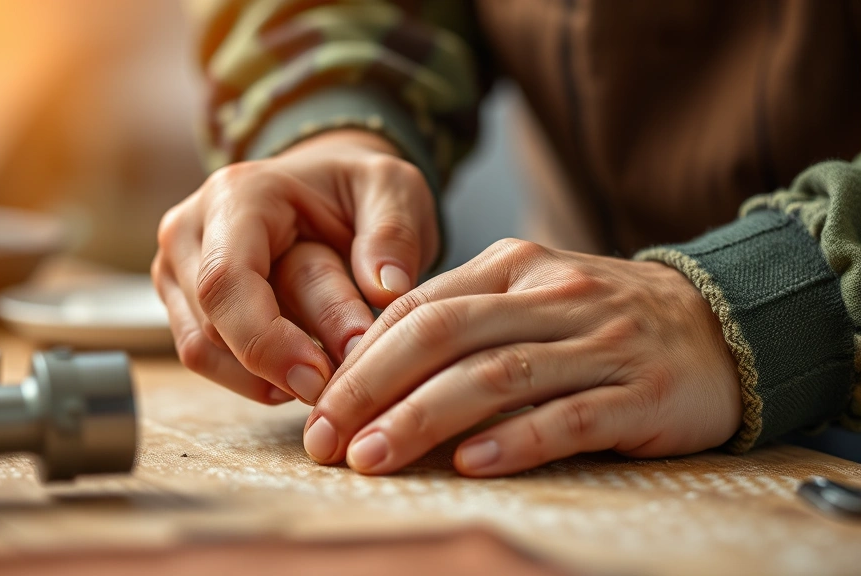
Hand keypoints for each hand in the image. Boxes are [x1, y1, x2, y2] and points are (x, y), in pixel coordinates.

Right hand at [152, 130, 439, 404]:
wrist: (326, 191)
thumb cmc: (357, 191)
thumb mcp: (394, 190)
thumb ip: (394, 234)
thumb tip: (386, 290)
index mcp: (237, 195)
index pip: (226, 281)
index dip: (268, 341)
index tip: (323, 379)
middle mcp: (191, 230)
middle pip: (217, 322)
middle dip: (282, 362)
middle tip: (343, 384)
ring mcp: (178, 269)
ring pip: (204, 351)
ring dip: (265, 377)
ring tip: (327, 375)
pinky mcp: (181, 303)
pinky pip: (206, 360)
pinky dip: (253, 378)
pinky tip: (299, 372)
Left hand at [302, 239, 743, 475]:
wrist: (719, 324)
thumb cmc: (600, 320)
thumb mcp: (530, 297)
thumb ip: (463, 320)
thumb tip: (372, 363)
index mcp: (514, 267)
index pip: (418, 307)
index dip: (360, 358)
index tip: (318, 406)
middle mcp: (550, 295)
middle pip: (443, 335)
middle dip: (372, 388)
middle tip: (325, 437)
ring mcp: (598, 342)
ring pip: (495, 374)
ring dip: (423, 417)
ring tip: (372, 456)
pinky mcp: (640, 391)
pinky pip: (568, 415)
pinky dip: (514, 440)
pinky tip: (470, 464)